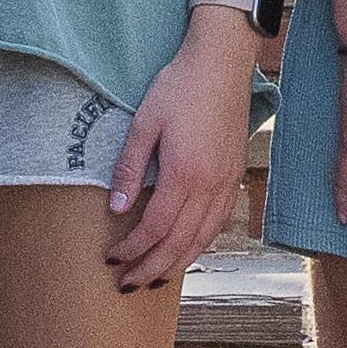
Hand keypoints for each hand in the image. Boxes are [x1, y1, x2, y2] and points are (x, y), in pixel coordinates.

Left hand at [103, 10, 260, 290]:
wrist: (221, 64)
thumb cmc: (180, 87)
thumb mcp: (144, 122)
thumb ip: (129, 167)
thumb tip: (115, 208)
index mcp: (185, 173)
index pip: (156, 228)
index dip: (133, 249)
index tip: (112, 259)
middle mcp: (210, 186)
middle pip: (180, 243)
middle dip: (151, 268)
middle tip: (127, 284)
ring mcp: (227, 183)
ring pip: (202, 239)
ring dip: (177, 264)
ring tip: (154, 279)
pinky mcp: (234, 177)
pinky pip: (218, 224)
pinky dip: (200, 244)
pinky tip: (186, 250)